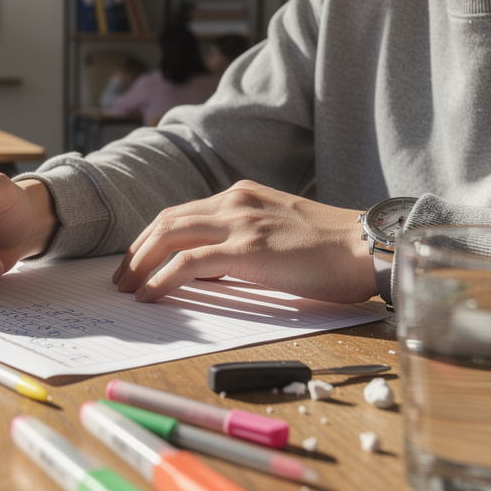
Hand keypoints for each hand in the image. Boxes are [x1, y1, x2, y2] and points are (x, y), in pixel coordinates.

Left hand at [112, 180, 376, 303]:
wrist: (369, 247)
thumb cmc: (333, 250)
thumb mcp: (278, 234)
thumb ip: (242, 243)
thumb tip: (208, 271)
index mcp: (243, 195)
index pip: (183, 213)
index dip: (153, 238)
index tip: (138, 261)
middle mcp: (236, 201)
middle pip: (167, 221)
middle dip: (137, 250)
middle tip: (122, 278)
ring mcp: (240, 222)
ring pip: (170, 236)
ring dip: (141, 264)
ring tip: (129, 289)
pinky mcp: (247, 249)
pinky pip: (187, 263)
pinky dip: (161, 279)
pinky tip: (151, 295)